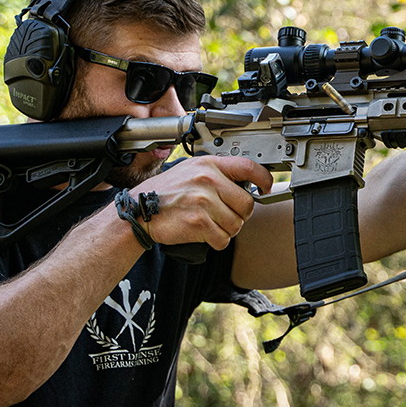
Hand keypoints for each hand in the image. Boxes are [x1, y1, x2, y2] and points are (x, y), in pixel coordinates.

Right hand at [134, 156, 274, 248]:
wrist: (139, 211)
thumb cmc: (164, 192)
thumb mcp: (190, 170)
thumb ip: (216, 173)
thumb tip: (244, 183)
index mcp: (209, 164)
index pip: (249, 167)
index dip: (264, 179)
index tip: (266, 187)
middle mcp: (208, 180)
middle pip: (247, 204)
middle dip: (240, 214)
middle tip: (225, 215)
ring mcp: (204, 201)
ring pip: (237, 224)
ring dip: (227, 229)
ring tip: (211, 224)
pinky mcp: (199, 223)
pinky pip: (223, 239)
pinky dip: (216, 241)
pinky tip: (204, 233)